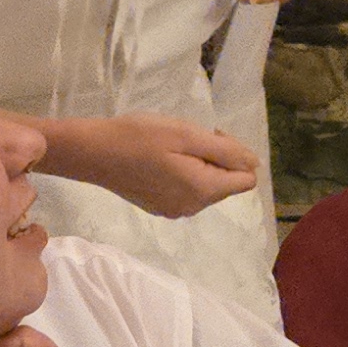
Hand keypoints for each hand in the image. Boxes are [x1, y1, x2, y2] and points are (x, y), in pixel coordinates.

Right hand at [43, 113, 259, 221]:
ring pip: (205, 187)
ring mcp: (174, 211)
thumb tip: (254, 164)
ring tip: (170, 147)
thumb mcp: (186, 135)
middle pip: (225, 184)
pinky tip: (159, 159)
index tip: (209, 136)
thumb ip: (225, 151)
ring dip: (198, 165)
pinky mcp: (159, 207)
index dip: (235, 154)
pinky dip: (182, 174)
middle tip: (187, 137)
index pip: (245, 180)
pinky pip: (186, 191)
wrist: (93, 152)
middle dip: (216, 159)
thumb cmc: (139, 137)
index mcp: (203, 191)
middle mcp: (193, 207)